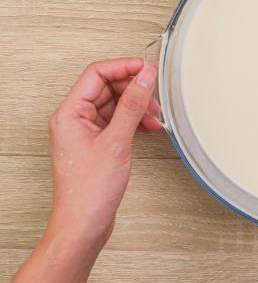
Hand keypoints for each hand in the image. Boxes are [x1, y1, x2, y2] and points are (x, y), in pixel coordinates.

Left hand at [13, 58, 161, 282]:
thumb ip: (133, 104)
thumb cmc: (89, 191)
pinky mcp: (97, 142)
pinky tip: (148, 126)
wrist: (84, 225)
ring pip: (115, 102)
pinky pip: (117, 118)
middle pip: (107, 86)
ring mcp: (85, 130)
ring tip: (153, 114)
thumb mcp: (117, 141)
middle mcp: (74, 119)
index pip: (96, 73)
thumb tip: (144, 76)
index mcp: (69, 113)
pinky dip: (134, 119)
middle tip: (154, 90)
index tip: (146, 67)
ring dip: (137, 104)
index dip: (123, 66)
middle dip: (133, 88)